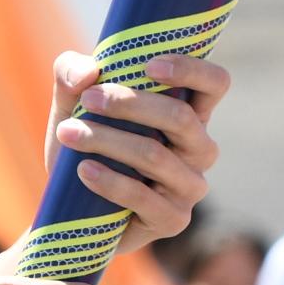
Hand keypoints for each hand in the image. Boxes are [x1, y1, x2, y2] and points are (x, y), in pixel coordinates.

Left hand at [48, 50, 228, 244]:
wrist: (71, 208)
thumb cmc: (85, 143)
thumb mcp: (72, 102)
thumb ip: (71, 72)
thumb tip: (88, 72)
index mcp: (189, 114)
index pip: (214, 84)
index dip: (191, 70)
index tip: (149, 65)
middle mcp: (199, 149)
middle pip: (181, 117)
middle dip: (130, 103)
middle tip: (88, 99)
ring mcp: (190, 187)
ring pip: (155, 155)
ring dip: (107, 140)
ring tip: (69, 133)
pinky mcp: (173, 219)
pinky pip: (143, 197)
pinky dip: (110, 181)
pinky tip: (84, 169)